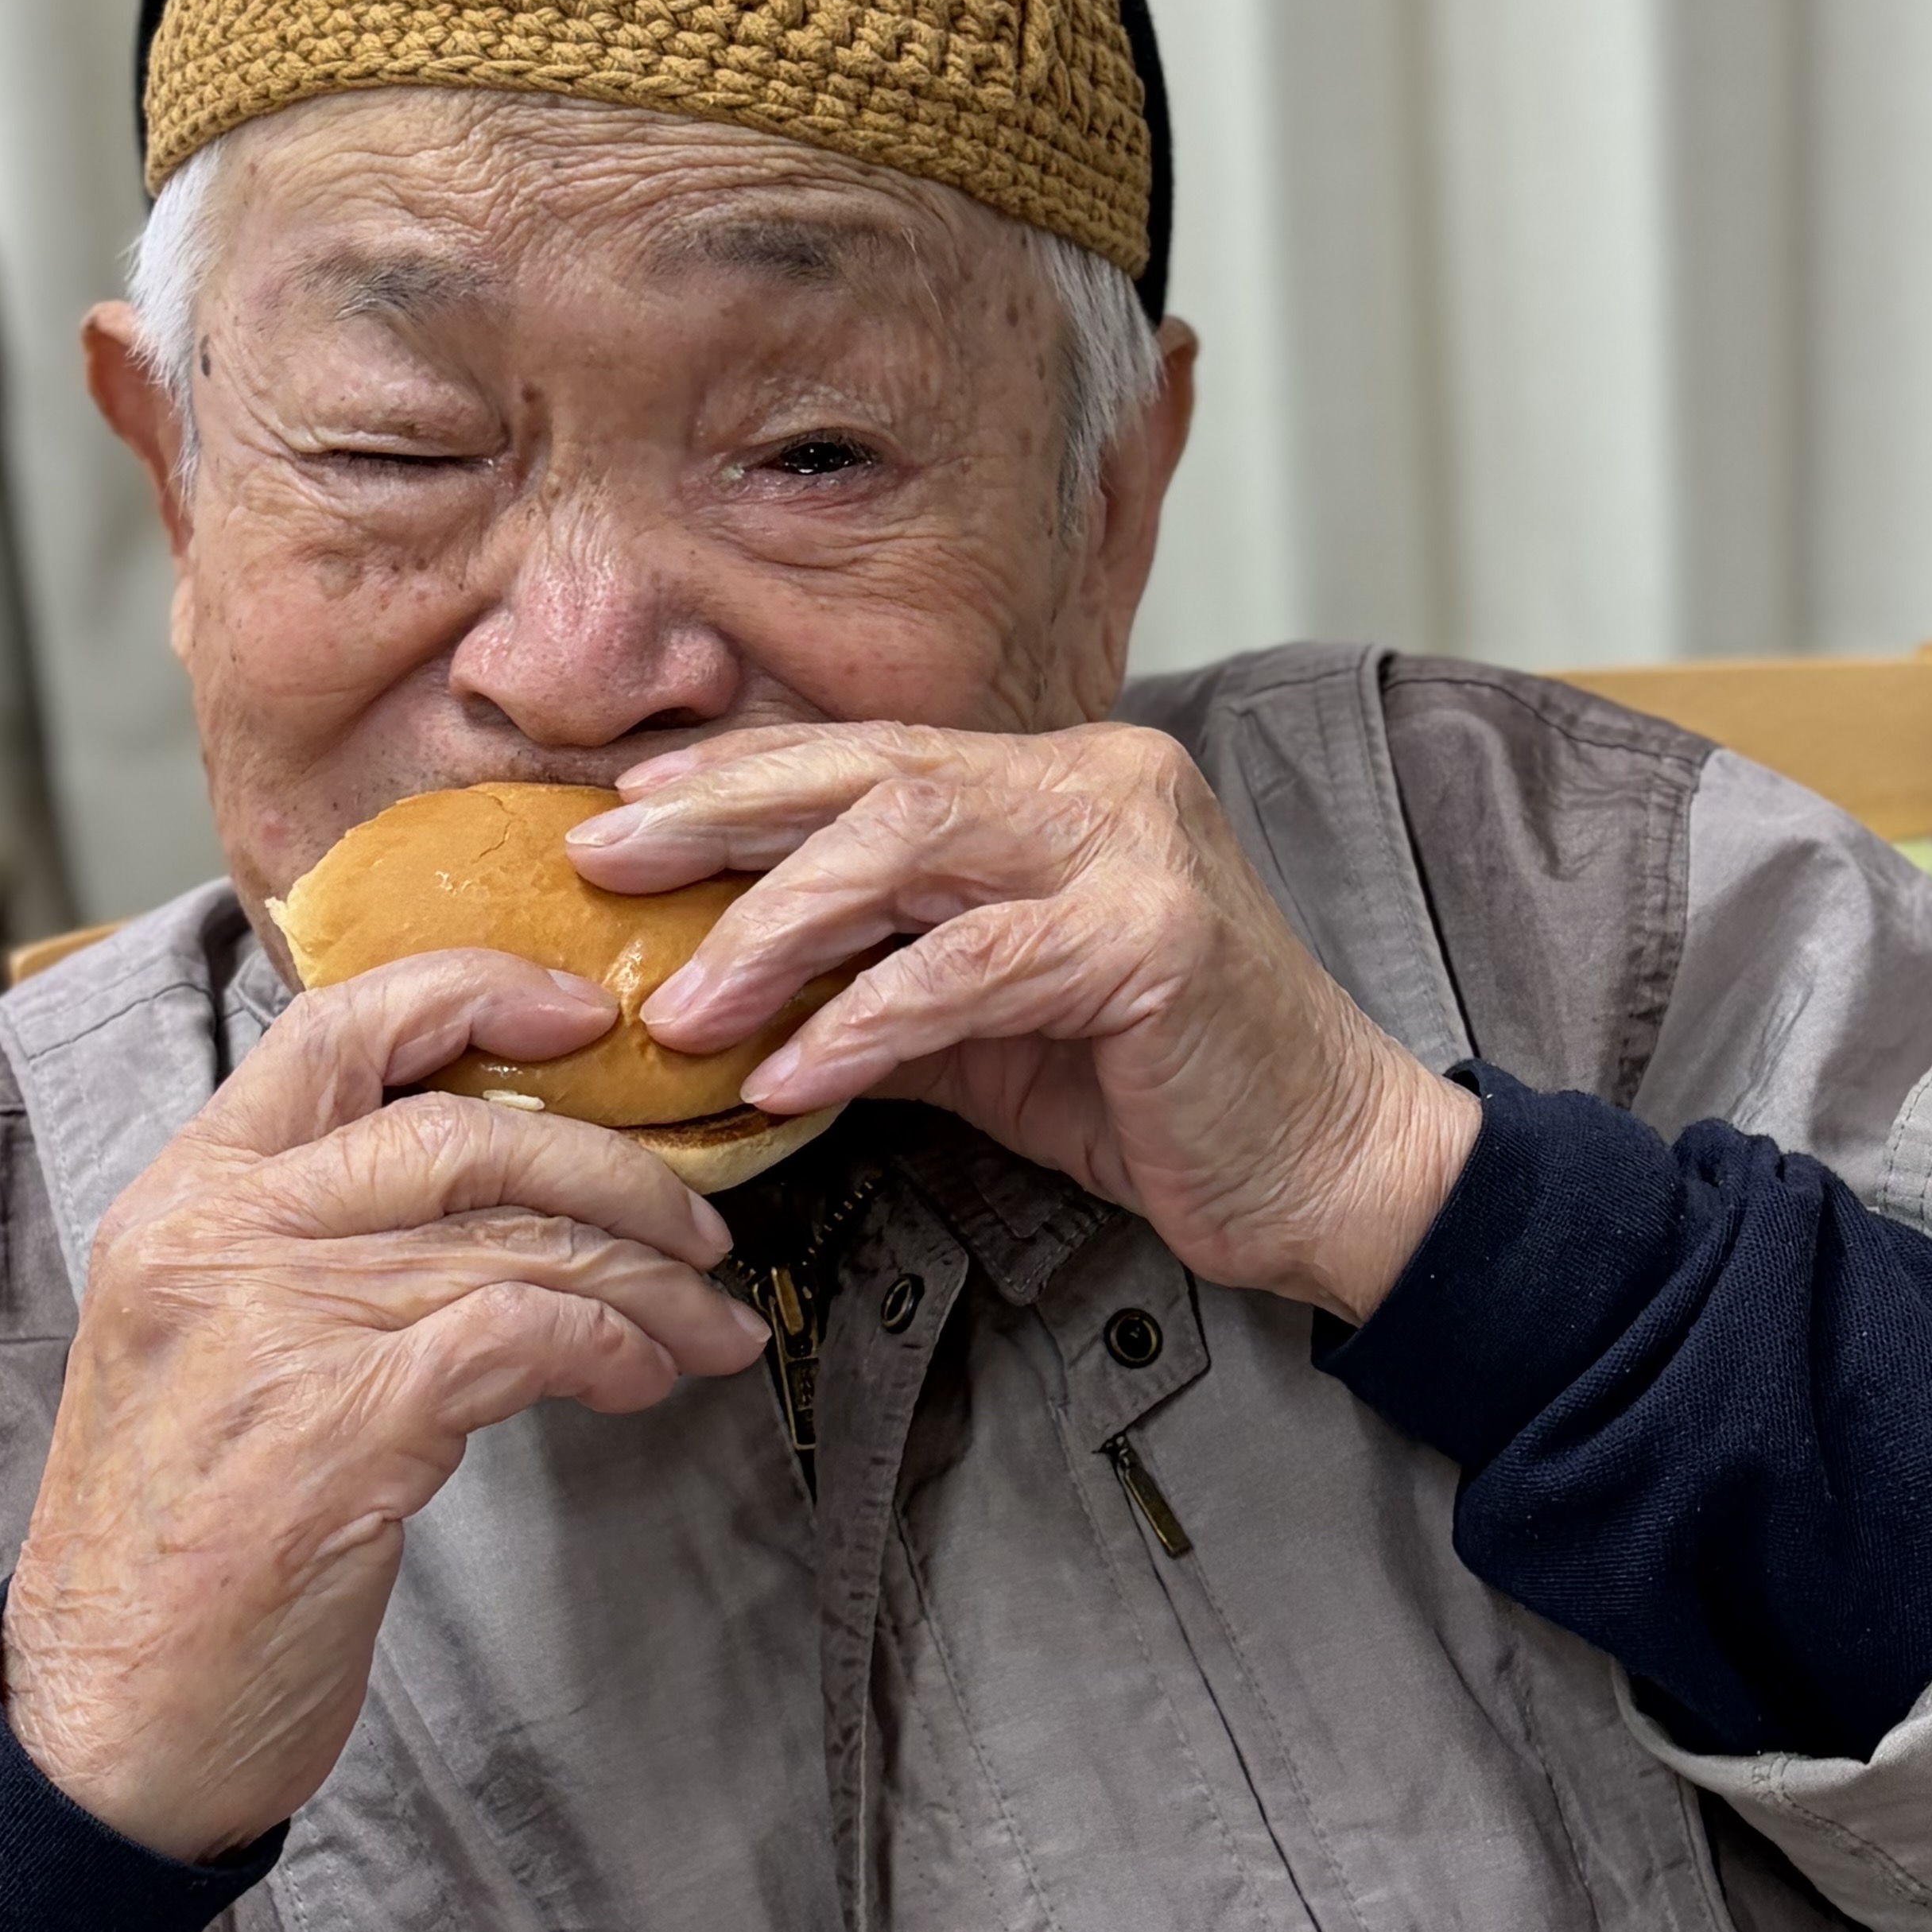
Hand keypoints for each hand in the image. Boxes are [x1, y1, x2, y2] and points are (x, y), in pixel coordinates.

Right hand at [1, 949, 768, 1859]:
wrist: (108, 1728)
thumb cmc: (182, 1546)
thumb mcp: (216, 1352)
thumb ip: (318, 1251)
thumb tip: (498, 1196)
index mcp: (182, 1200)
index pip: (336, 1027)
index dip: (477, 994)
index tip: (585, 1017)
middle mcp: (216, 1239)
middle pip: (465, 1128)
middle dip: (618, 1169)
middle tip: (702, 1230)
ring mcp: (271, 1327)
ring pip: (514, 1236)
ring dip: (644, 1281)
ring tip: (700, 1329)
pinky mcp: (337, 1428)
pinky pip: (520, 1330)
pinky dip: (607, 1342)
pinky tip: (639, 1380)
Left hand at [575, 723, 1476, 1318]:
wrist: (1328, 1174)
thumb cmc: (1163, 1100)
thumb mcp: (992, 1032)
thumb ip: (878, 986)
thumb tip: (728, 990)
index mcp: (1067, 784)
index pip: (878, 758)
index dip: (745, 774)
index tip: (623, 807)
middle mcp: (1104, 785)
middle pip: (879, 774)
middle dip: (725, 811)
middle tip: (603, 858)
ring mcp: (1136, 851)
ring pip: (912, 849)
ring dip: (777, 926)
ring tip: (685, 1002)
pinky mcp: (1153, 940)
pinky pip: (970, 970)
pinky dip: (866, 1022)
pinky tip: (788, 1073)